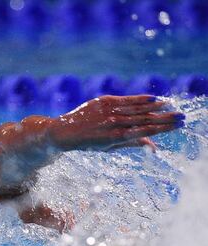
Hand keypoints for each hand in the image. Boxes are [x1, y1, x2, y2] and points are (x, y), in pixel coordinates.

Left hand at [48, 95, 184, 150]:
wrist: (63, 132)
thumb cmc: (88, 143)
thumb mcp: (109, 147)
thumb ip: (132, 144)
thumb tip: (154, 146)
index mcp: (116, 137)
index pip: (145, 131)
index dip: (163, 128)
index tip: (178, 125)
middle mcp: (113, 123)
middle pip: (144, 119)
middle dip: (165, 118)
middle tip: (182, 117)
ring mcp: (108, 111)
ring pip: (136, 109)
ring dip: (156, 107)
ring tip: (171, 106)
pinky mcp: (102, 101)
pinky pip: (125, 99)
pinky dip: (140, 99)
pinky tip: (153, 98)